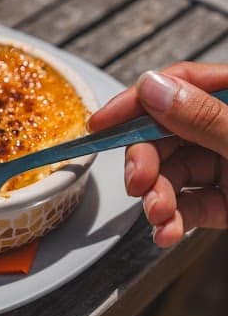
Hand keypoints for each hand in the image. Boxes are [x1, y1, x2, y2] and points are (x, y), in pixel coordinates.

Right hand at [88, 62, 227, 246]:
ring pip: (176, 172)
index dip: (137, 101)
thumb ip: (205, 117)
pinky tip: (167, 233)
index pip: (180, 83)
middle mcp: (227, 127)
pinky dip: (175, 220)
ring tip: (159, 218)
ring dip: (158, 198)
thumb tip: (152, 88)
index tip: (101, 123)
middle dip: (147, 162)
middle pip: (169, 132)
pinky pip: (193, 204)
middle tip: (138, 183)